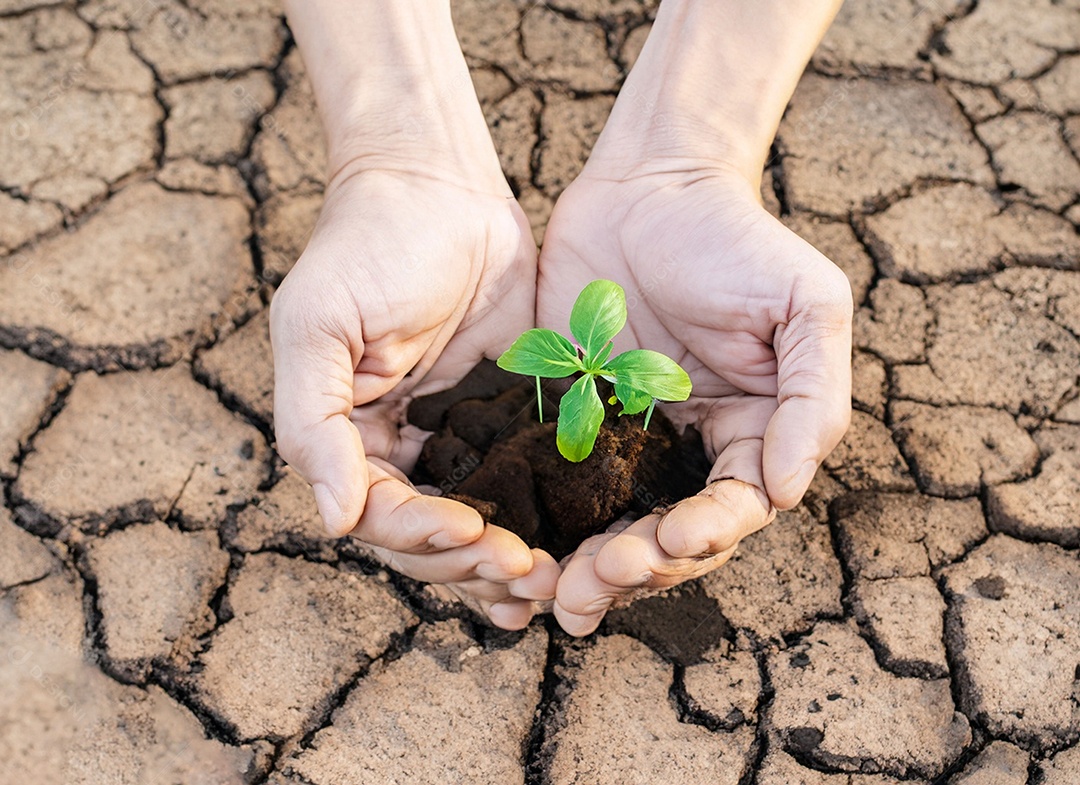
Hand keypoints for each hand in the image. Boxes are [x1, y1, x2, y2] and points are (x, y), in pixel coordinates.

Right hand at [270, 161, 558, 629]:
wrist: (437, 186)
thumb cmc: (364, 247)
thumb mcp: (317, 327)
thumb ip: (314, 424)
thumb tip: (334, 520)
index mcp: (348, 438)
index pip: (378, 515)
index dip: (421, 536)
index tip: (472, 532)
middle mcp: (400, 449)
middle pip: (430, 537)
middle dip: (472, 562)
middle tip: (527, 574)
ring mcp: (456, 438)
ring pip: (477, 524)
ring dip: (507, 560)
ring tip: (552, 582)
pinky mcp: (506, 419)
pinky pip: (520, 484)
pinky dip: (539, 524)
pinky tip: (565, 555)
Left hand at [537, 165, 851, 634]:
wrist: (648, 185)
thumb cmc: (736, 240)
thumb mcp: (805, 306)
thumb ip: (811, 399)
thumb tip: (786, 493)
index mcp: (748, 434)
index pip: (732, 510)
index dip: (706, 534)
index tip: (672, 536)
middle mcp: (685, 450)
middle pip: (666, 535)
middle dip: (637, 567)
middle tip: (597, 581)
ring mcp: (621, 440)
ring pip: (607, 525)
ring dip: (586, 567)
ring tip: (554, 594)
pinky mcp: (564, 421)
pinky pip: (552, 485)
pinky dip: (538, 526)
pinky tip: (516, 555)